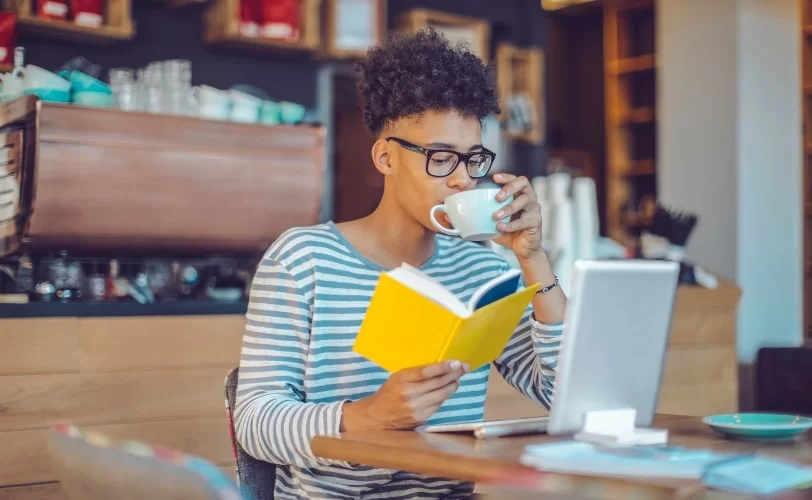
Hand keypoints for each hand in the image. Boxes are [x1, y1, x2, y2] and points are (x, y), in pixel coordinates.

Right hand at [341, 360, 467, 430]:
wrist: (377, 416)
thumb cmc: (389, 392)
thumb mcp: (399, 377)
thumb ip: (417, 373)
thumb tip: (441, 367)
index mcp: (402, 380)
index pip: (426, 372)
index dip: (443, 367)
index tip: (456, 363)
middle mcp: (410, 395)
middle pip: (438, 383)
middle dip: (454, 375)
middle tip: (464, 367)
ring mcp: (417, 408)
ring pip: (442, 395)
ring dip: (452, 385)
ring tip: (457, 378)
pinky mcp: (422, 418)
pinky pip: (439, 404)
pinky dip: (444, 396)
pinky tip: (447, 390)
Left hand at [491, 173, 542, 258]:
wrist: (522, 248)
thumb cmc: (509, 231)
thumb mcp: (495, 220)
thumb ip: (485, 214)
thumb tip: (464, 211)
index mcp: (520, 194)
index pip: (515, 179)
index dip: (506, 177)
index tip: (495, 178)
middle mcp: (529, 198)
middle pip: (523, 183)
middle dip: (509, 188)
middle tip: (497, 198)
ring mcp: (534, 209)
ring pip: (524, 201)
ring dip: (508, 207)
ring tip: (496, 216)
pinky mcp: (536, 221)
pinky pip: (524, 220)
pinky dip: (511, 224)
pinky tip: (501, 227)